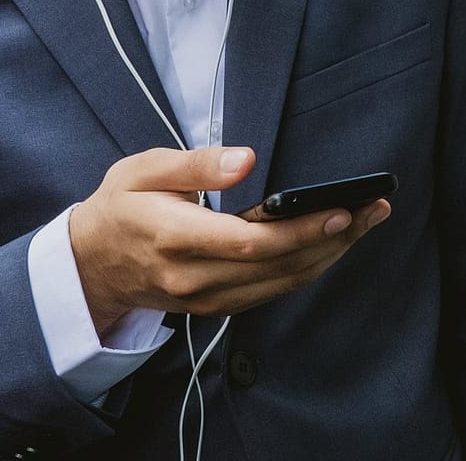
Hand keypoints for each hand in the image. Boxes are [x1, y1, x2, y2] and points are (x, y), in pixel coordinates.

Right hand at [67, 146, 390, 334]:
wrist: (90, 265)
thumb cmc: (121, 207)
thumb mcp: (143, 169)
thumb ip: (196, 164)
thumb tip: (246, 159)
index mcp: (174, 237)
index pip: (249, 242)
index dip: (300, 230)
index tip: (342, 209)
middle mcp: (193, 277)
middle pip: (276, 264)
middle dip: (333, 237)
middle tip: (375, 207)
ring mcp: (206, 299)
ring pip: (281, 282)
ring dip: (331, 254)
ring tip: (368, 220)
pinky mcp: (216, 307)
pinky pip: (273, 291)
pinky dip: (309, 268)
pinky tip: (336, 243)